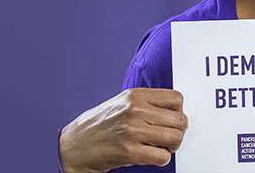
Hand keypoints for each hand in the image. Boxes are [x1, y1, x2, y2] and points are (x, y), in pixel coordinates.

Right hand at [59, 88, 187, 172]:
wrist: (75, 145)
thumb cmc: (101, 124)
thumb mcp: (123, 102)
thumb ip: (148, 102)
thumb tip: (177, 110)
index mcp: (136, 95)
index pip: (176, 98)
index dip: (178, 111)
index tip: (171, 120)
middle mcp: (135, 110)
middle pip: (180, 120)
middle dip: (177, 131)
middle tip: (167, 137)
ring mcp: (132, 130)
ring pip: (175, 138)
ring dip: (171, 146)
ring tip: (159, 146)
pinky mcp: (129, 151)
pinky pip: (163, 156)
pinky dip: (161, 159)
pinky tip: (149, 155)